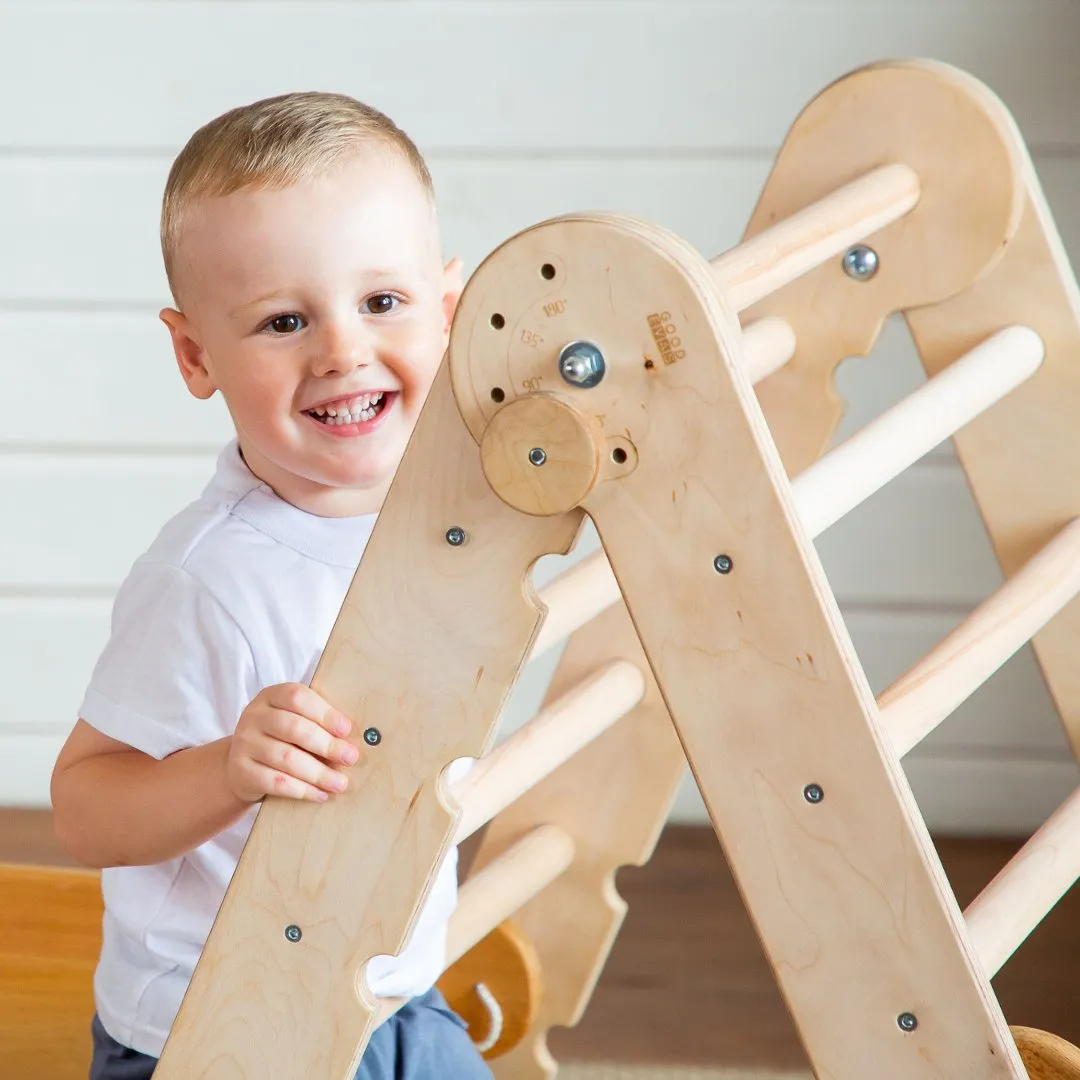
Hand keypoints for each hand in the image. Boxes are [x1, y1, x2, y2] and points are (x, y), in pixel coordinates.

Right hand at [226, 683, 360, 803]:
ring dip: (319, 773)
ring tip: (340, 783)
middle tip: (350, 758)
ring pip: (287, 758)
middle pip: (294, 728)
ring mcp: (244, 744)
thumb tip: (352, 738)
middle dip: (327, 745)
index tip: (346, 730)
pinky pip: (276, 782)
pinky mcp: (241, 771)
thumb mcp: (293, 720)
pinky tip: (320, 794)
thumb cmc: (279, 738)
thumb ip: (316, 722)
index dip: (324, 713)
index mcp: (270, 696)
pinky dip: (302, 790)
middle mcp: (253, 716)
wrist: (241, 765)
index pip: (297, 697)